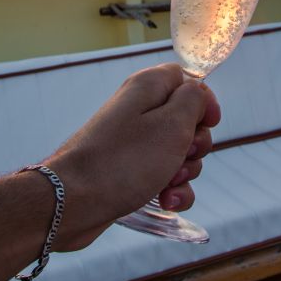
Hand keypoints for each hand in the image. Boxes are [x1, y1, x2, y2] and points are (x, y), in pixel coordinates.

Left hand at [45, 63, 220, 249]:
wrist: (72, 201)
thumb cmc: (124, 161)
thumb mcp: (171, 124)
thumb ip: (194, 100)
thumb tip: (198, 92)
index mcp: (148, 88)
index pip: (186, 79)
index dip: (203, 101)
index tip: (208, 123)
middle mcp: (139, 110)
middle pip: (186, 120)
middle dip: (195, 145)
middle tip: (183, 157)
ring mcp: (133, 142)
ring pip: (178, 152)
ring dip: (184, 172)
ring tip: (168, 185)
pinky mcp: (128, 170)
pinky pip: (163, 176)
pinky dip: (171, 189)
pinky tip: (165, 201)